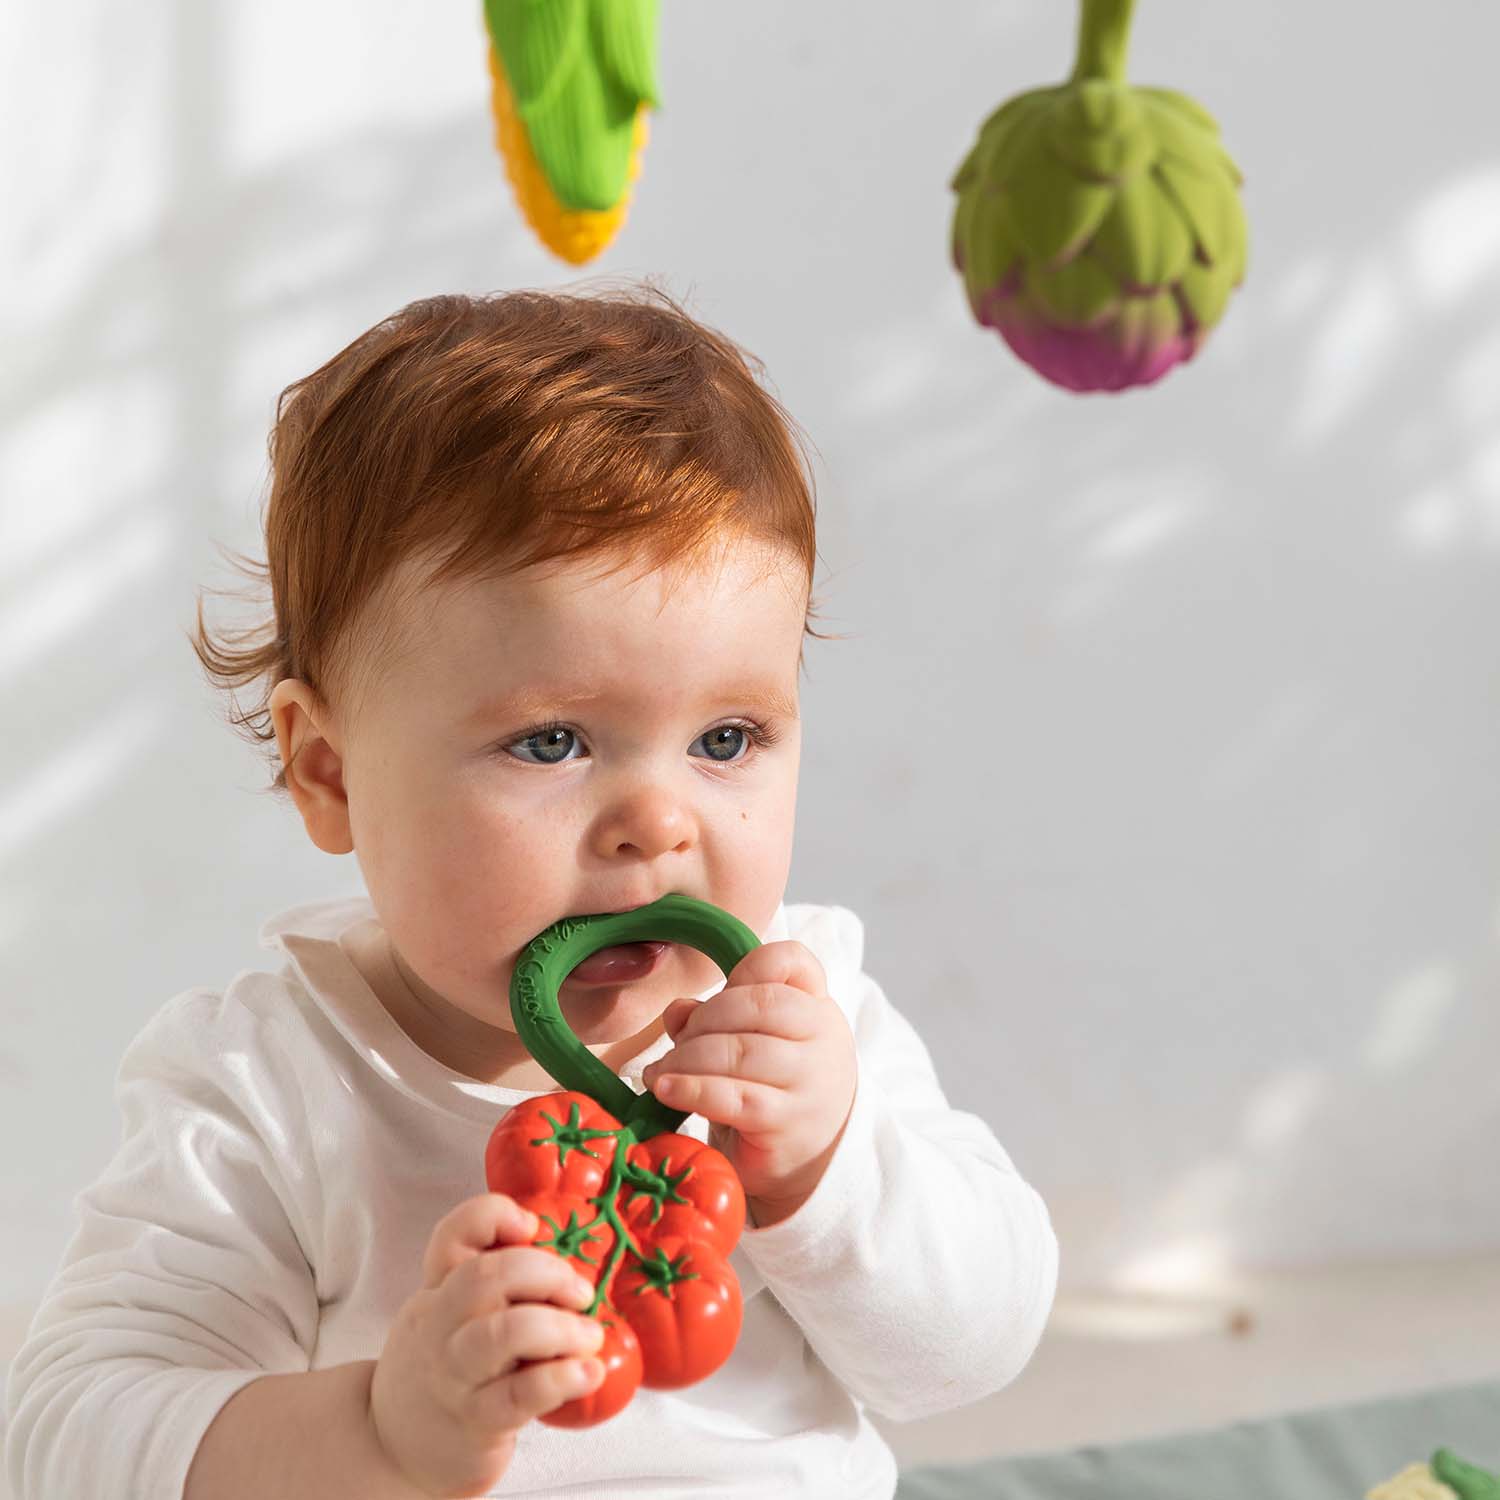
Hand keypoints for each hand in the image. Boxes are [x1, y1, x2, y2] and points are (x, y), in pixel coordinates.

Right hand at [369, 1193, 606, 1496]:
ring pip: (503, 1334)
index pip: (453, 1236)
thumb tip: (566, 1262)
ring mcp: (456, 1376)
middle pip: (484, 1278)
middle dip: (546, 1273)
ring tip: (590, 1336)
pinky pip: (520, 1394)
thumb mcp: (450, 1315)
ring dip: (560, 1328)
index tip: (532, 1225)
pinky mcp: (478, 1422)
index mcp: (438, 1291)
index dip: (494, 1216)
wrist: (394, 1447)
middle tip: (581, 1291)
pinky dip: (562, 1378)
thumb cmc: (443, 1368)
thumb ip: (492, 1284)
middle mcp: (441, 1327)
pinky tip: (588, 1372)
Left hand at [640, 940, 856, 1226]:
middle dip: (705, 1019)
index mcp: (815, 1007)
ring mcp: (809, 1082)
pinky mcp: (786, 1124)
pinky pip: (734, 1097)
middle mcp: (822, 1039)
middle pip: (759, 1004)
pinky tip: (665, 1089)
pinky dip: (692, 1089)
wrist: (804, 1162)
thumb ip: (715, 1017)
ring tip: (660, 1073)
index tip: (723, 985)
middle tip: (678, 1043)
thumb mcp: (750, 1044)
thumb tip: (676, 1010)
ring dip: (688, 1058)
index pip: (794, 962)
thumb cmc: (771, 1090)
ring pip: (742, 1051)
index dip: (751, 965)